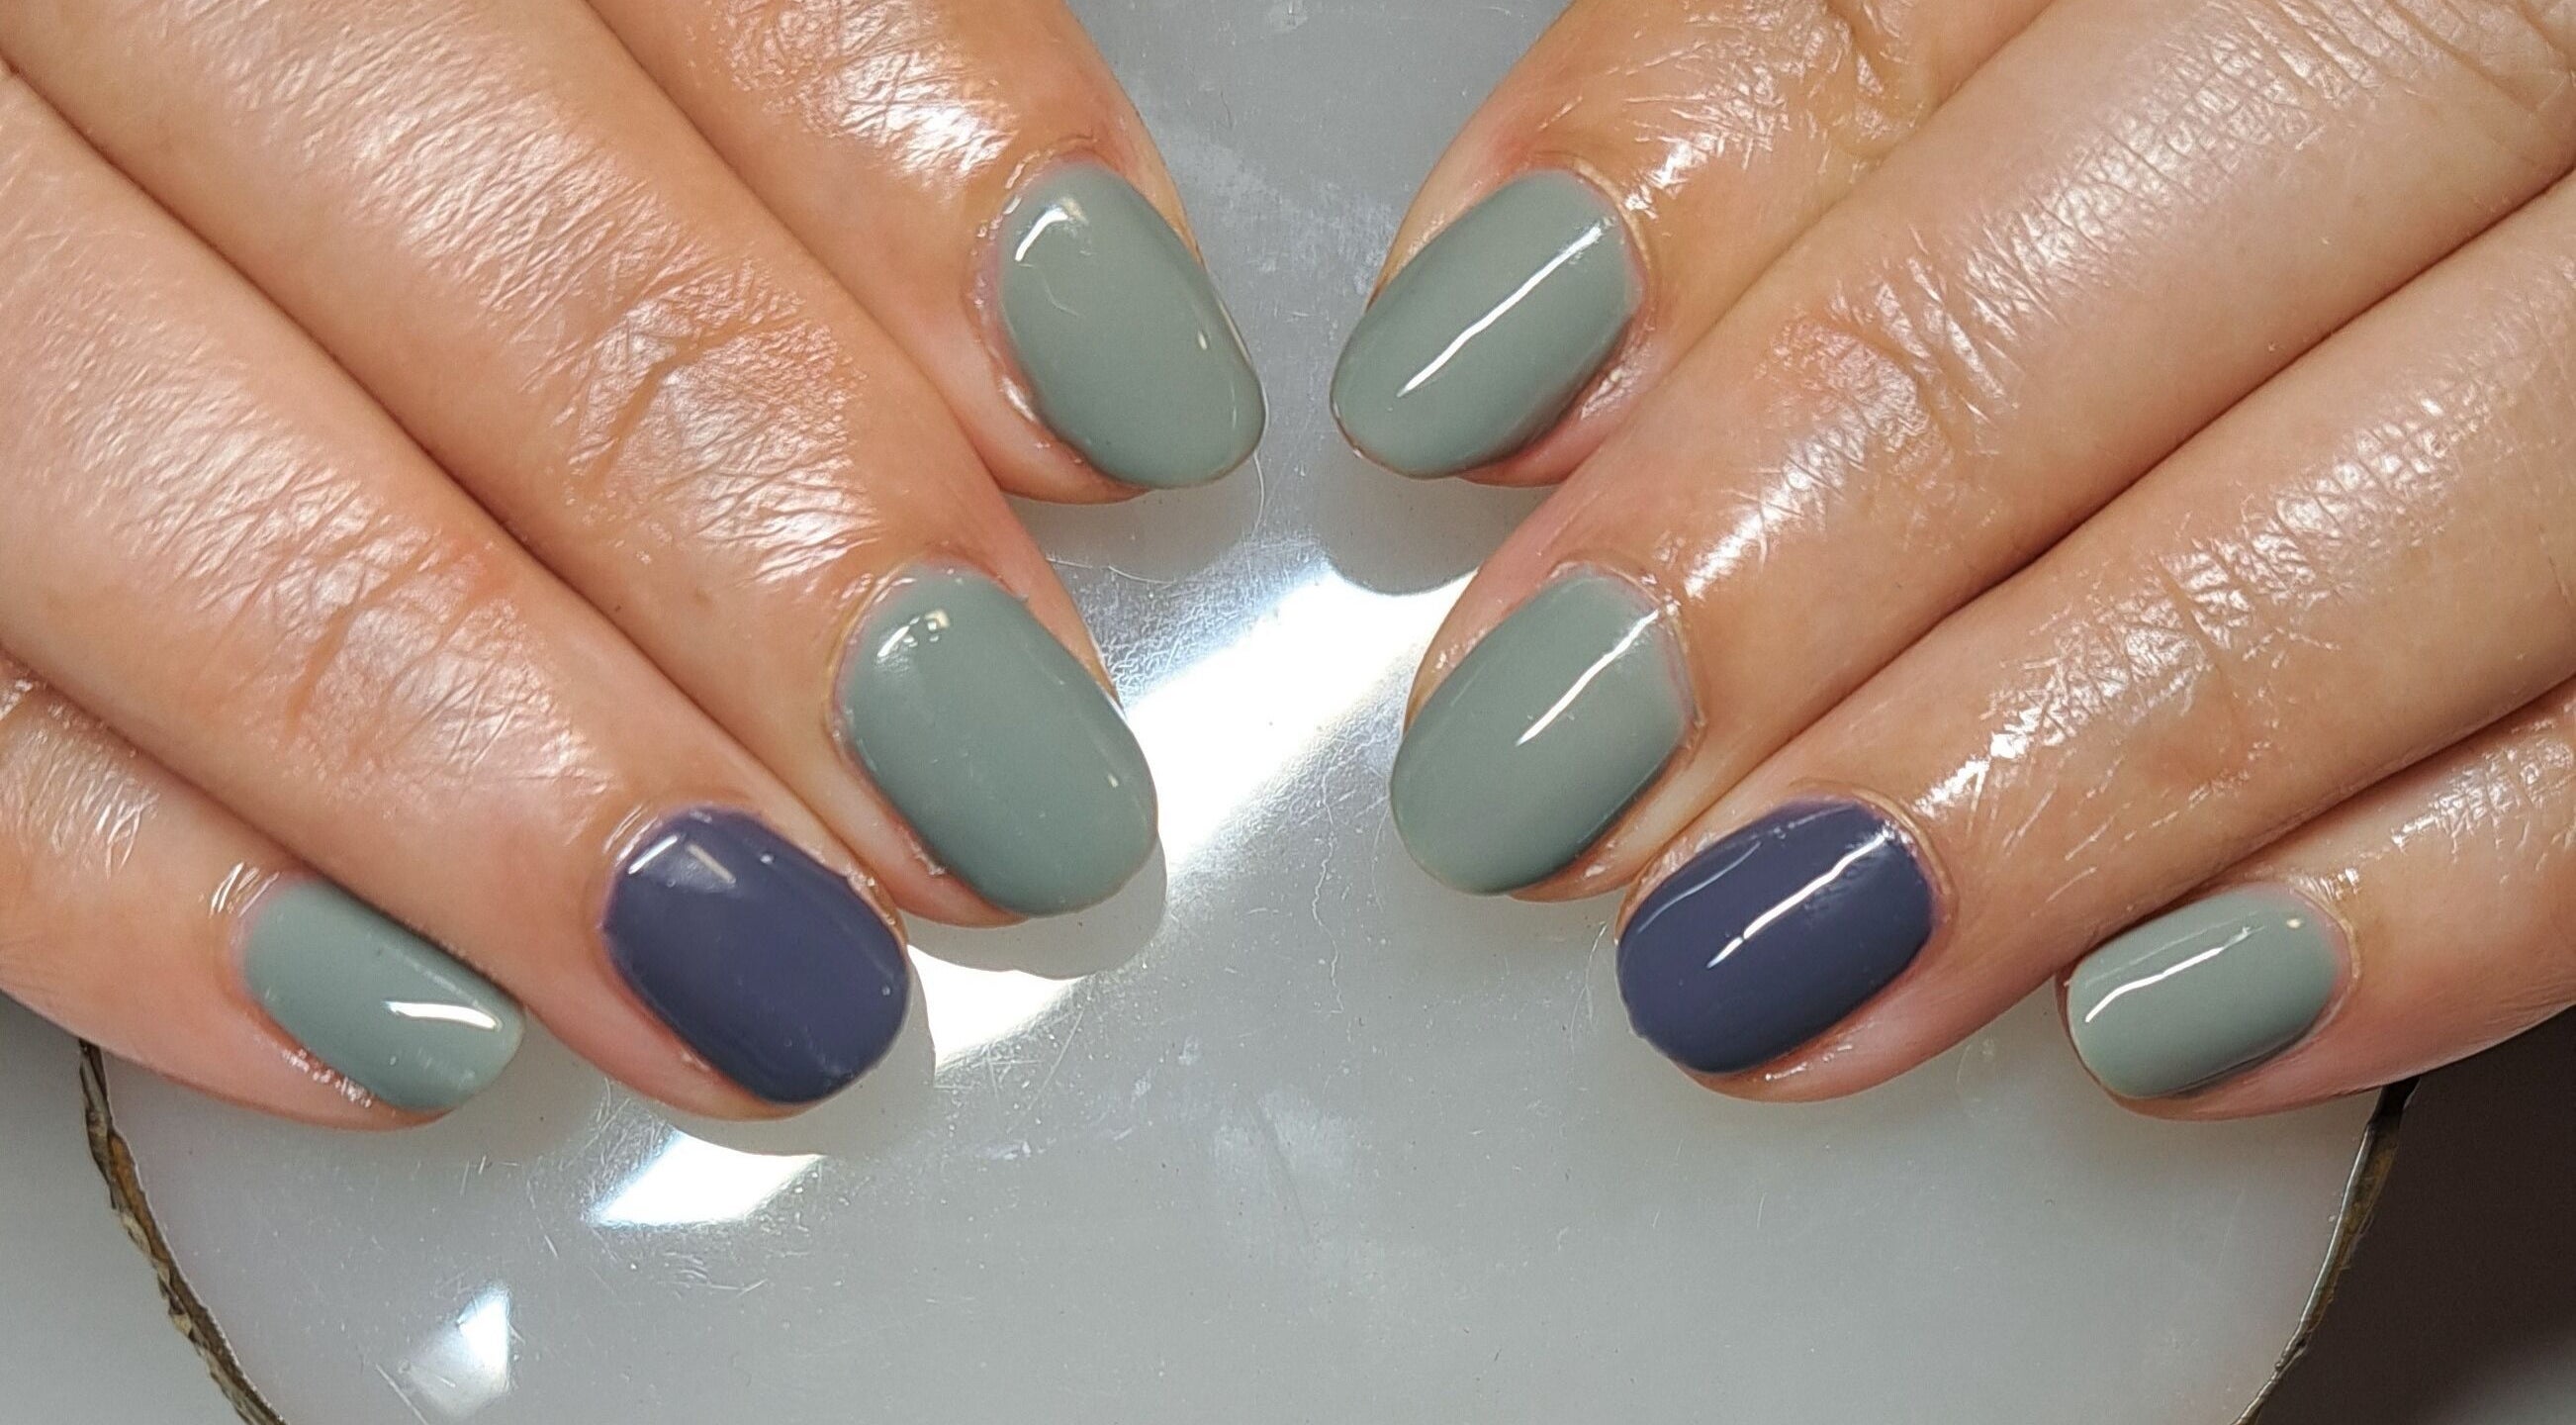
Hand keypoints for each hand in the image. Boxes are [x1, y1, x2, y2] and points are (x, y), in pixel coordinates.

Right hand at [0, 0, 1256, 1124]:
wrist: (70, 71)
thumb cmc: (384, 67)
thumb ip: (830, 90)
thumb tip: (1095, 357)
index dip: (937, 187)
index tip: (1133, 407)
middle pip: (473, 237)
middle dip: (777, 542)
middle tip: (1006, 787)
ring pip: (142, 471)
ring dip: (499, 770)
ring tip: (768, 968)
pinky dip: (136, 888)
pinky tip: (407, 1021)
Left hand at [1365, 0, 2575, 1113]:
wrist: (2515, 93)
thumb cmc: (2255, 69)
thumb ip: (1805, 85)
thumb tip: (1524, 337)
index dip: (1693, 237)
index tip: (1467, 461)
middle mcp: (2568, 16)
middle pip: (2210, 235)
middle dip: (1856, 538)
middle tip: (1581, 784)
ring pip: (2496, 501)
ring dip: (2102, 765)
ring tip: (1789, 955)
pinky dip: (2455, 897)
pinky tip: (2175, 1019)